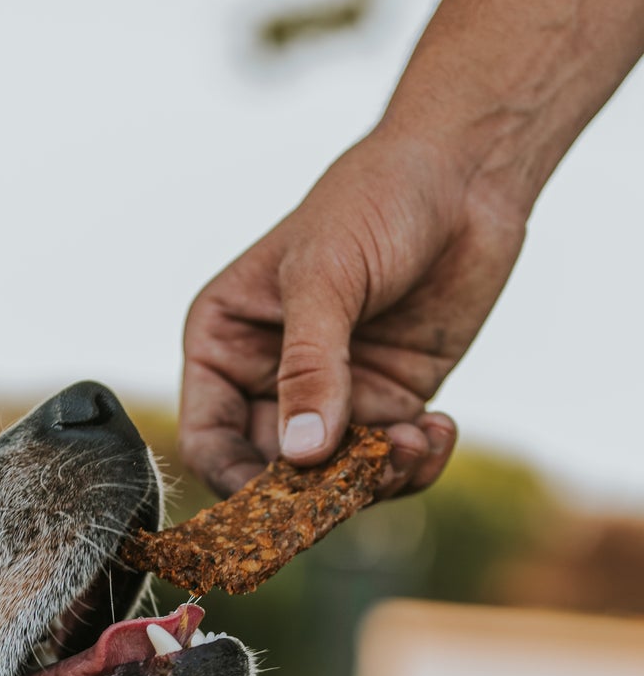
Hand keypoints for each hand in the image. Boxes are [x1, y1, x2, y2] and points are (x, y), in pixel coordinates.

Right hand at [179, 127, 529, 497]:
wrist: (465, 172)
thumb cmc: (373, 199)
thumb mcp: (326, 278)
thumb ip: (309, 368)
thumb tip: (302, 453)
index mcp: (227, 343)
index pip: (210, 439)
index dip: (235, 480)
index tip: (278, 503)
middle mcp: (270, 379)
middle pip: (273, 473)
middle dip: (318, 488)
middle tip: (364, 478)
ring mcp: (334, 395)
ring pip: (336, 478)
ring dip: (375, 480)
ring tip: (414, 444)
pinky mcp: (391, 401)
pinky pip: (390, 462)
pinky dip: (415, 463)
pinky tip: (437, 429)